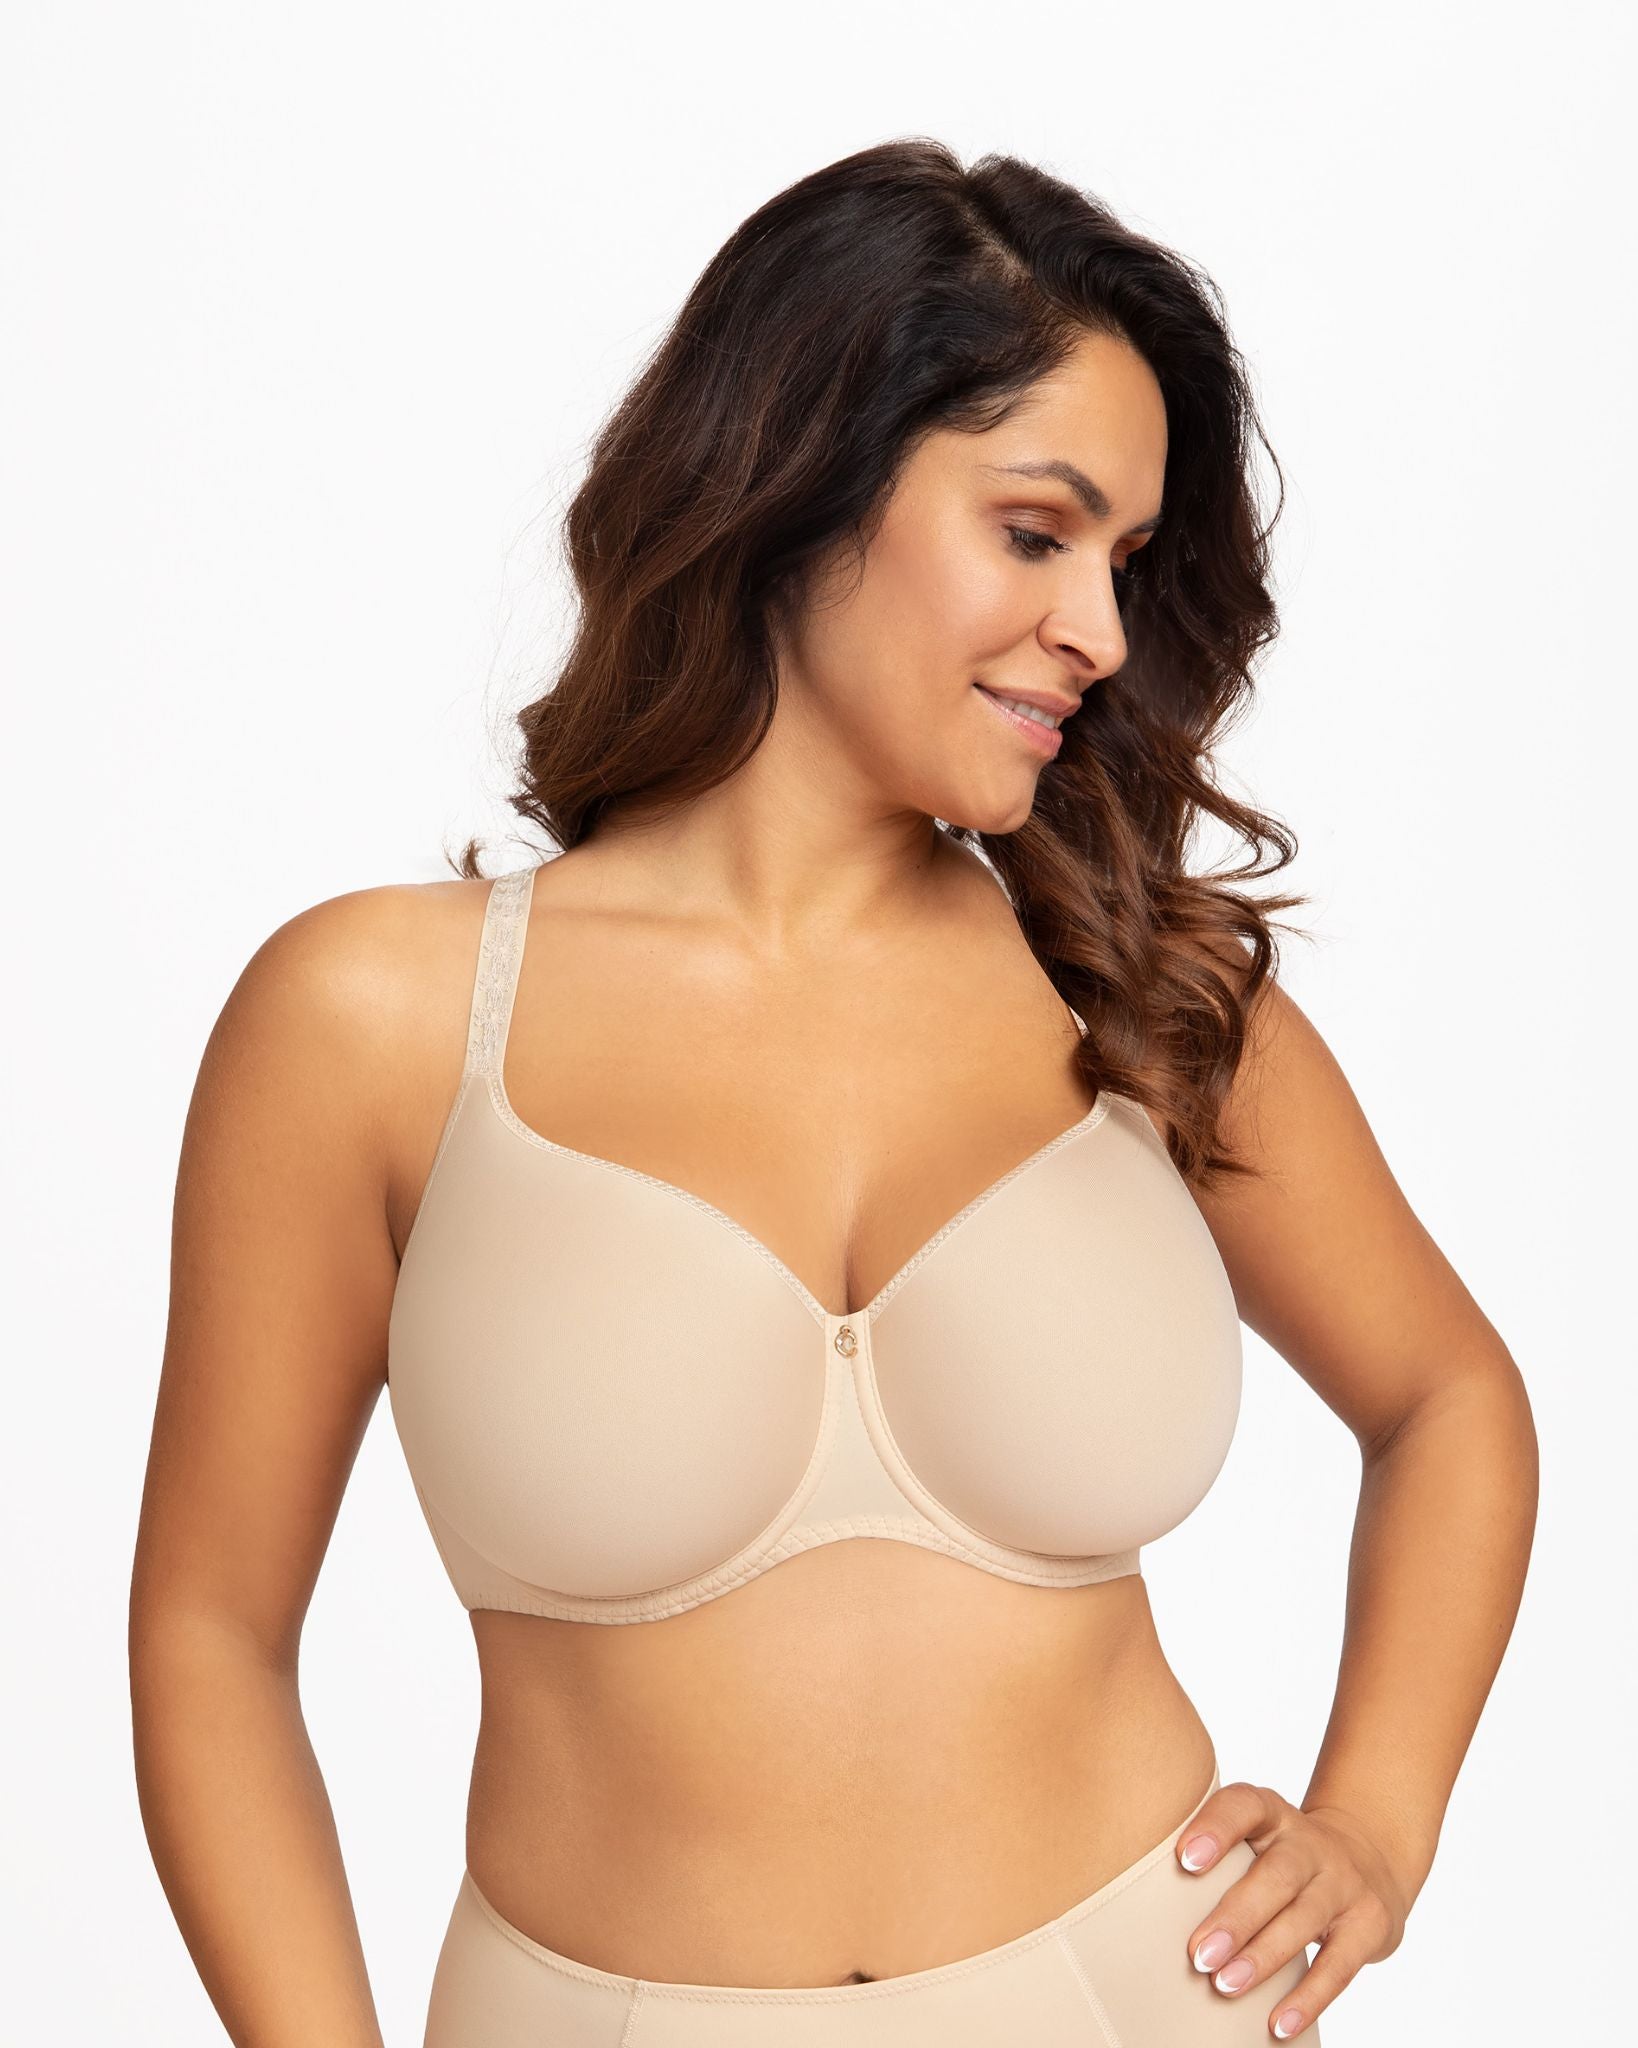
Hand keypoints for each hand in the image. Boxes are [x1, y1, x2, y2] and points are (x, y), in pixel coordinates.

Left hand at [1175, 1780, 1408, 2038]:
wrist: (1366, 1858)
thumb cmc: (1280, 1855)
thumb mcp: (1254, 1837)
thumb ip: (1214, 1857)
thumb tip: (1140, 1903)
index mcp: (1272, 1813)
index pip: (1243, 1806)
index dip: (1216, 1829)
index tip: (1183, 1860)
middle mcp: (1310, 1842)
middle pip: (1276, 1875)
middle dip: (1236, 1916)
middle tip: (1198, 1954)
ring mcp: (1344, 1881)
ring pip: (1304, 1919)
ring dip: (1263, 1957)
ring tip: (1225, 1986)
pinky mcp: (1370, 1923)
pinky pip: (1339, 1966)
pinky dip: (1307, 1998)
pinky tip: (1277, 2024)